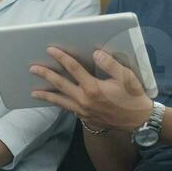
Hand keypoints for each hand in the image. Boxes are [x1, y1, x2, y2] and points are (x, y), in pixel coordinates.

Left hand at [30, 48, 153, 132]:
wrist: (138, 120)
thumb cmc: (133, 97)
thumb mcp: (126, 77)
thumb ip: (110, 64)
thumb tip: (96, 54)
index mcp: (93, 88)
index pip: (73, 68)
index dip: (61, 57)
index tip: (50, 50)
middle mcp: (85, 100)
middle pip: (60, 85)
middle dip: (46, 75)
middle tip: (33, 69)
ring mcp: (84, 111)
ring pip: (60, 101)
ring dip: (46, 96)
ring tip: (34, 92)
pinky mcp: (86, 118)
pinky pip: (68, 109)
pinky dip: (59, 104)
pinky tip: (54, 101)